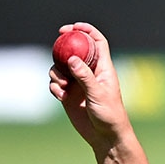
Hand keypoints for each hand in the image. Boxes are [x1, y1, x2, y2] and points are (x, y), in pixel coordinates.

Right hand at [48, 23, 132, 152]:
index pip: (97, 43)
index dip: (86, 31)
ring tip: (63, 86)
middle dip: (63, 47)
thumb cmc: (110, 115)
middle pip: (74, 51)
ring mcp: (78, 83)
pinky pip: (55, 83)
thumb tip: (72, 58)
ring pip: (60, 67)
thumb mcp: (98, 94)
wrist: (105, 136)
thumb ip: (85, 76)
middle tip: (56, 42)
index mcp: (103, 68)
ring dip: (56, 73)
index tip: (73, 27)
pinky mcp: (69, 94)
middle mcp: (90, 72)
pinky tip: (61, 96)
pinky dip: (54, 86)